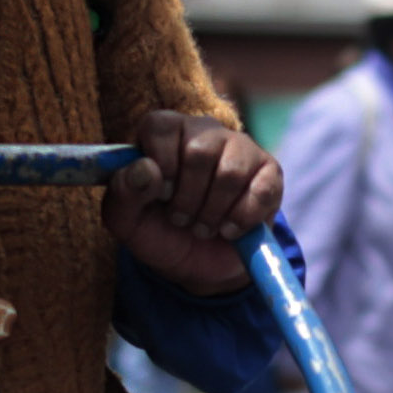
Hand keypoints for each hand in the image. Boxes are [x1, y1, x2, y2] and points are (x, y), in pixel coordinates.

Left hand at [107, 108, 281, 296]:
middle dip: (187, 198)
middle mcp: (204, 132)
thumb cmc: (159, 233)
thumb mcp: (127, 221)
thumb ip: (123, 192)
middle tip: (181, 219)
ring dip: (213, 212)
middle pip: (198, 152)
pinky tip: (230, 230)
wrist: (197, 266)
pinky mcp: (269, 173)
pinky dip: (243, 218)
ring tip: (203, 227)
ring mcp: (240, 149)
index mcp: (166, 133)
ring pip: (230, 171)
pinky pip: (262, 189)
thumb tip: (145, 169)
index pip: (160, 126)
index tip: (161, 195)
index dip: (160, 164)